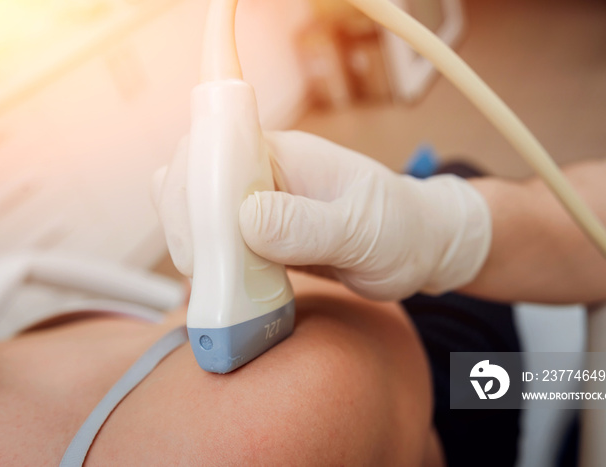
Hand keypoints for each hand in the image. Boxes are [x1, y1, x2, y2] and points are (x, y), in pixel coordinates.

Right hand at [153, 131, 490, 299]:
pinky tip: (223, 290)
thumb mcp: (362, 232)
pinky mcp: (261, 233)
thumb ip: (309, 226)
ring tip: (211, 285)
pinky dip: (213, 265)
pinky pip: (220, 241)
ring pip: (199, 212)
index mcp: (284, 153)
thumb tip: (247, 219)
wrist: (420, 246)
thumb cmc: (401, 231)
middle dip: (186, 225)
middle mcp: (264, 172)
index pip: (212, 151)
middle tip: (201, 273)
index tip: (201, 242)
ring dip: (195, 247)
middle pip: (193, 180)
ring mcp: (260, 202)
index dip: (193, 191)